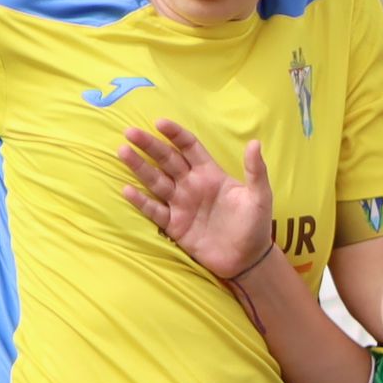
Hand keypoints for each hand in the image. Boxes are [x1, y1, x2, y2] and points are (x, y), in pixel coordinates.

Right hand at [119, 120, 276, 283]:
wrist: (248, 259)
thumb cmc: (255, 225)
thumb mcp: (260, 197)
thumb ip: (255, 171)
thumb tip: (254, 143)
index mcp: (210, 173)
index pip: (189, 147)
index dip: (175, 134)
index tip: (160, 123)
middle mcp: (191, 185)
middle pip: (166, 160)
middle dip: (149, 145)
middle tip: (130, 131)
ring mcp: (181, 204)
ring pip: (156, 181)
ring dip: (139, 167)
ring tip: (123, 151)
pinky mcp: (175, 225)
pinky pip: (155, 210)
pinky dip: (141, 201)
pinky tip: (128, 189)